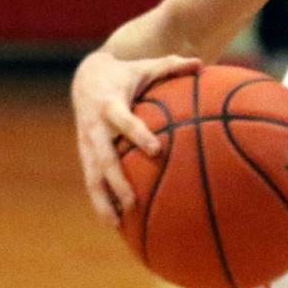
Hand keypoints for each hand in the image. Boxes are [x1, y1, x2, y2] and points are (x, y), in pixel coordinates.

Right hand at [72, 51, 200, 224]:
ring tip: (117, 225)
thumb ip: (173, 66)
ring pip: (92, 177)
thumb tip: (202, 62)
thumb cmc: (126, 73)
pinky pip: (92, 182)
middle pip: (104, 158)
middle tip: (132, 202)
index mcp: (110, 105)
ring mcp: (87, 144)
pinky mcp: (85, 155)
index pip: (125, 121)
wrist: (86, 77)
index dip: (138, 134)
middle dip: (116, 181)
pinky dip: (102, 203)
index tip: (156, 150)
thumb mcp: (146, 66)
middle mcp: (95, 127)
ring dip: (103, 201)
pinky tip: (116, 225)